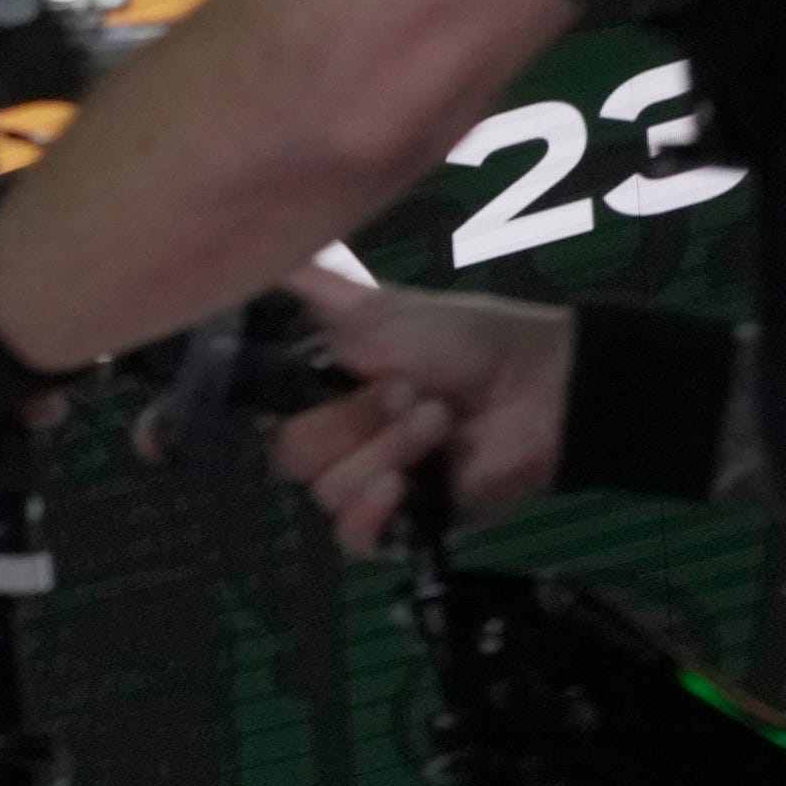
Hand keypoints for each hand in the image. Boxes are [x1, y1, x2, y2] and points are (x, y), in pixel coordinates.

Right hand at [262, 264, 575, 555]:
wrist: (538, 386)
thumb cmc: (463, 341)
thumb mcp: (377, 305)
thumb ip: (310, 286)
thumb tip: (246, 249)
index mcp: (318, 396)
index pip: (262, 416)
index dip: (288, 403)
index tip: (325, 376)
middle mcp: (332, 444)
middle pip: (293, 455)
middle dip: (354, 421)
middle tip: (410, 391)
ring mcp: (364, 487)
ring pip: (329, 490)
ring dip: (389, 450)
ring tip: (440, 420)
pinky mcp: (398, 527)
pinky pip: (354, 537)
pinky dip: (372, 512)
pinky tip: (403, 486)